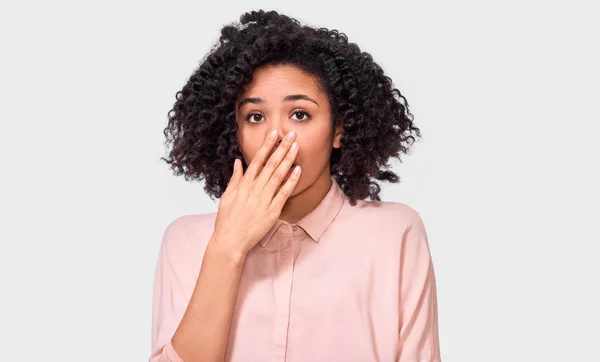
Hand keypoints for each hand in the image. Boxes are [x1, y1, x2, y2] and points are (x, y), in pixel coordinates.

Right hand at [212, 129, 300, 255]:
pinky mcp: (272, 211)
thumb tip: (238, 162)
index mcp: (243, 184)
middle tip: (291, 134)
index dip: (267, 145)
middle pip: (270, 164)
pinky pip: (284, 193)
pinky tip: (298, 170)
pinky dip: (291, 181)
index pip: (257, 159)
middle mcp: (254, 189)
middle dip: (281, 147)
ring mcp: (264, 200)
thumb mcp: (227, 196)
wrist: (230, 241)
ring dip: (288, 159)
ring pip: (278, 175)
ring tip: (296, 146)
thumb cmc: (227, 220)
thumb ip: (235, 178)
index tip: (274, 133)